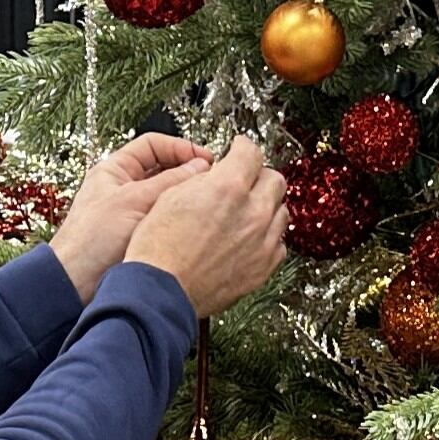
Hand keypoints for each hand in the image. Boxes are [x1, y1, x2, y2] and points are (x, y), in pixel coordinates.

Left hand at [49, 134, 213, 299]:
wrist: (75, 285)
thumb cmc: (90, 240)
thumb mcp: (134, 200)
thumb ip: (170, 181)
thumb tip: (199, 166)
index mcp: (115, 170)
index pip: (153, 145)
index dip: (180, 148)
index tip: (205, 159)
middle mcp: (124, 189)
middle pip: (164, 170)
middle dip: (187, 174)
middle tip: (209, 182)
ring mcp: (133, 213)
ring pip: (168, 197)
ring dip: (185, 199)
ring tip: (205, 203)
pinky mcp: (141, 237)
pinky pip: (166, 222)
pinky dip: (181, 220)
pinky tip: (195, 225)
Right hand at [121, 135, 288, 314]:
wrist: (159, 292)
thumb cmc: (157, 249)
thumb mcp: (170, 196)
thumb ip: (202, 180)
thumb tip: (215, 173)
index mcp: (228, 188)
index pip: (251, 152)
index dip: (242, 147)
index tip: (239, 149)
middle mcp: (252, 212)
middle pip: (274, 180)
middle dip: (258, 176)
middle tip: (244, 180)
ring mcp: (261, 242)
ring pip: (281, 211)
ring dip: (266, 206)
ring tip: (246, 212)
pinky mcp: (262, 268)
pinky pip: (278, 244)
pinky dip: (267, 237)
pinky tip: (250, 239)